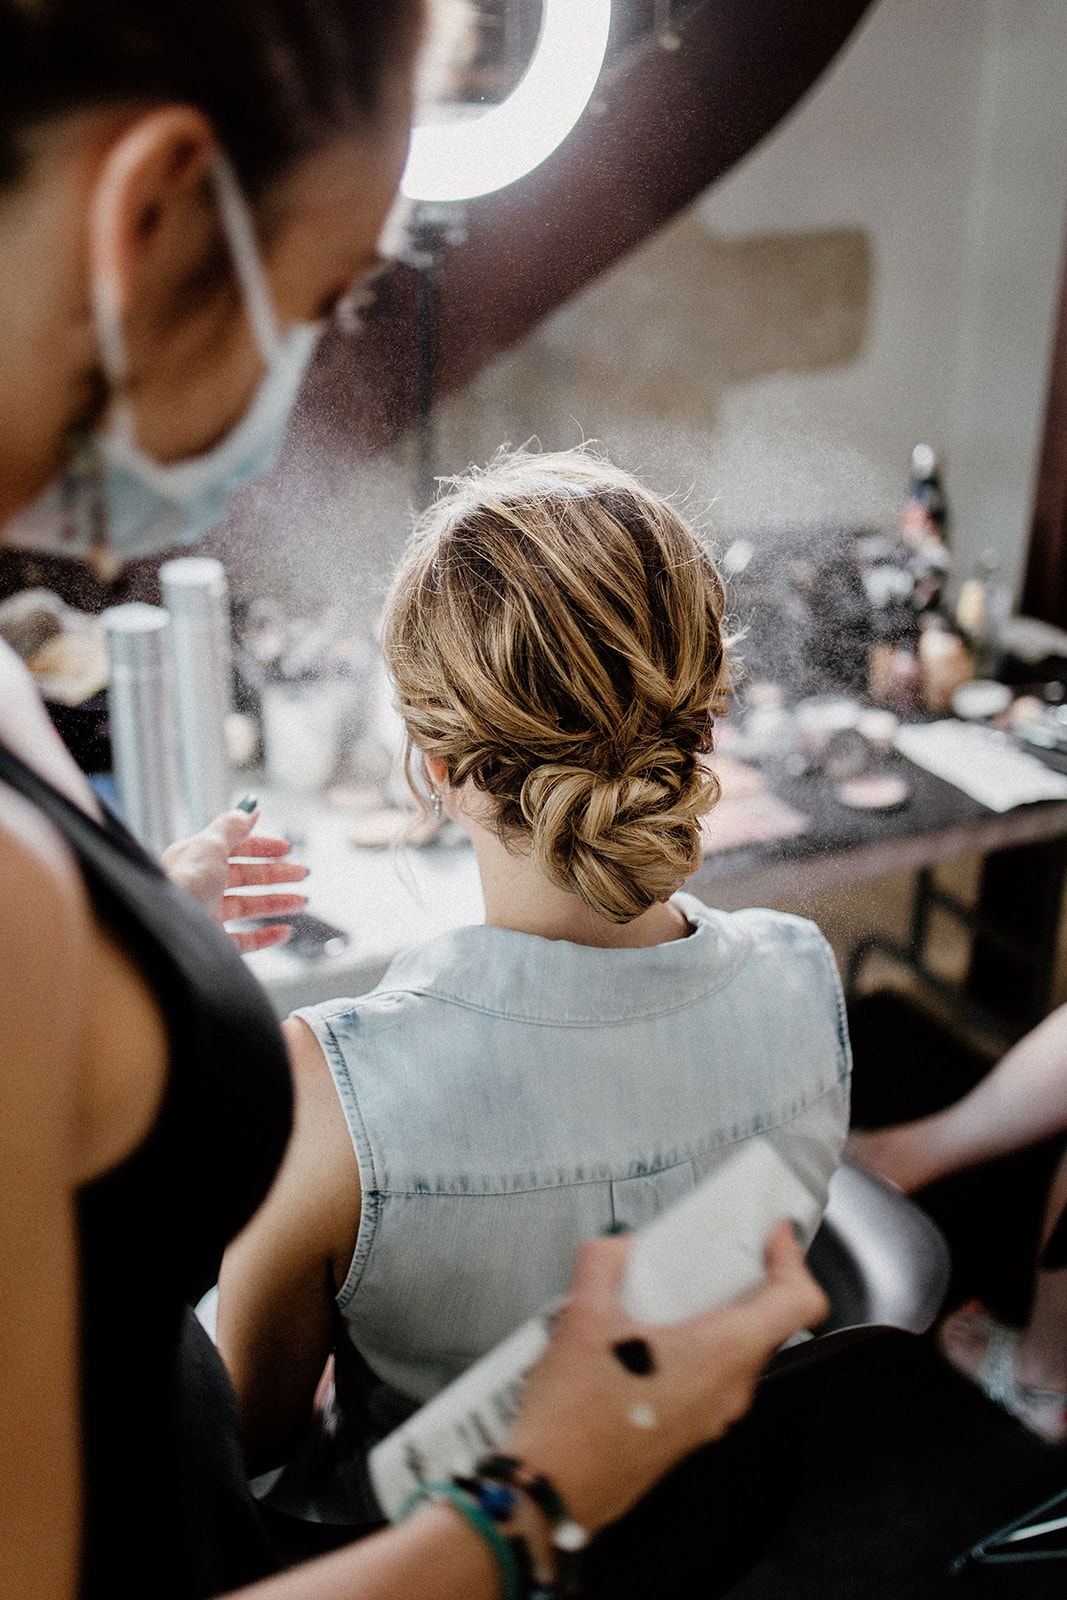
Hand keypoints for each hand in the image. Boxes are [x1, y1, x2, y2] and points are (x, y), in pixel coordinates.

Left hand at [162, 806, 308, 951]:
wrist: (168, 928)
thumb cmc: (184, 884)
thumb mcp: (209, 845)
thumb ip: (232, 826)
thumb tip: (250, 809)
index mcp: (195, 858)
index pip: (234, 848)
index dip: (262, 846)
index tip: (286, 848)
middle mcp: (200, 885)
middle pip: (245, 876)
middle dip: (276, 874)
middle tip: (301, 873)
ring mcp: (207, 914)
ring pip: (248, 906)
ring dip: (277, 902)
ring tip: (301, 901)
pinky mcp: (213, 941)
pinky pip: (244, 939)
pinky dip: (266, 935)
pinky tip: (285, 931)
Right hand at [505, 1220, 827, 1535]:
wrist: (552, 1491)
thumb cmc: (575, 1422)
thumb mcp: (582, 1316)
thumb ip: (604, 1262)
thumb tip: (616, 1248)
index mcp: (720, 1355)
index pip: (798, 1302)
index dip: (792, 1258)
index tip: (773, 1235)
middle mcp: (728, 1391)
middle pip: (766, 1322)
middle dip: (742, 1280)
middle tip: (708, 1254)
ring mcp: (711, 1417)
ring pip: (736, 1351)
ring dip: (712, 1314)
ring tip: (664, 1292)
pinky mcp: (688, 1431)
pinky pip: (709, 1376)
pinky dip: (692, 1345)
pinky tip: (642, 1336)